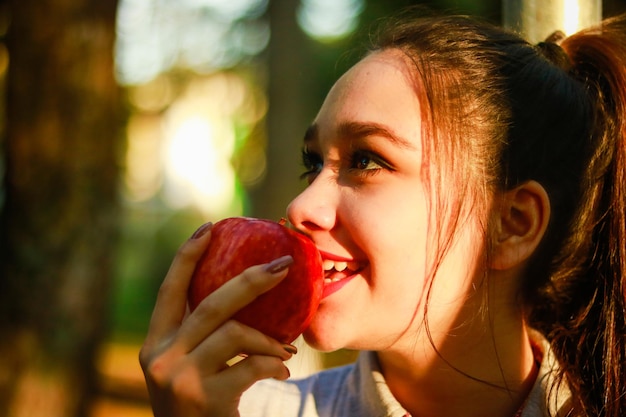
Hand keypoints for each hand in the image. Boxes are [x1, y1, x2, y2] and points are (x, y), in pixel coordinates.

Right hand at [139, 223, 296, 416]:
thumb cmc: (200, 403)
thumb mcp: (187, 367)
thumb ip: (202, 335)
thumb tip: (245, 287)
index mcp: (155, 344)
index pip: (169, 290)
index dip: (188, 256)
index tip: (210, 227)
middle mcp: (160, 359)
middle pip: (210, 304)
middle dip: (251, 280)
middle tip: (283, 266)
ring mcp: (180, 379)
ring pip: (235, 333)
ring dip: (269, 338)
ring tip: (286, 348)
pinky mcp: (205, 400)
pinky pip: (253, 366)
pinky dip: (274, 363)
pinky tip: (281, 369)